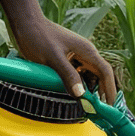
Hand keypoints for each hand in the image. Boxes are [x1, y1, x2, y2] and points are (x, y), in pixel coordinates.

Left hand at [0, 0, 116, 104]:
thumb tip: (81, 95)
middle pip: (99, 76)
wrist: (24, 23)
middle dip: (101, 93)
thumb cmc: (38, 36)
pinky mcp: (66, 59)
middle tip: (98, 112)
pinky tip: (73, 94)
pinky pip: (77, 75)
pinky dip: (77, 85)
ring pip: (88, 76)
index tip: (110, 107)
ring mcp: (75, 56)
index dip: (110, 90)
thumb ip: (67, 75)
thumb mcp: (52, 58)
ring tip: (86, 106)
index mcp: (86, 51)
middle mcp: (84, 53)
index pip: (105, 72)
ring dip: (88, 90)